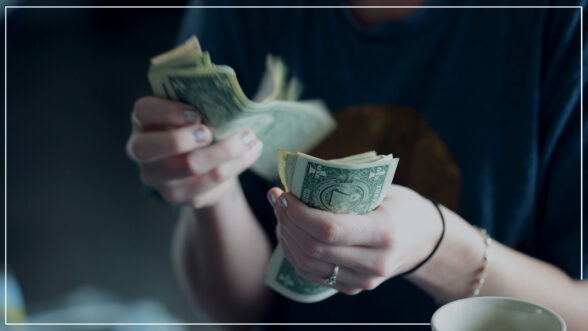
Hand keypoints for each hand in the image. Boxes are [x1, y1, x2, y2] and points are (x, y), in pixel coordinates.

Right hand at [126, 96, 262, 207]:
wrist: (202, 168)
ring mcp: (157, 178)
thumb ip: (198, 103)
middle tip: (210, 132)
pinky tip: (252, 151)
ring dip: (224, 150)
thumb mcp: (191, 114)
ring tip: (249, 137)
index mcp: (143, 122)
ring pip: (188, 166)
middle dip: (183, 139)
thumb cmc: (196, 129)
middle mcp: (142, 152)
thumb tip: (227, 95)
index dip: (167, 111)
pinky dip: (236, 164)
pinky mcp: (179, 196)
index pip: (143, 111)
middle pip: (149, 148)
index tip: (196, 113)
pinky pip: (210, 181)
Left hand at [267, 184, 442, 294]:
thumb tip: (300, 177)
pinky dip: (294, 253)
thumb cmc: (401, 206)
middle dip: (287, 221)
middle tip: (276, 198)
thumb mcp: (383, 189)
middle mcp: (375, 262)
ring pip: (308, 264)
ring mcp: (364, 280)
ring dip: (286, 237)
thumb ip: (346, 187)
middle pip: (314, 248)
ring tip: (280, 214)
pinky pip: (312, 274)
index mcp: (384, 232)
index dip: (298, 213)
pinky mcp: (353, 287)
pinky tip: (289, 232)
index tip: (284, 193)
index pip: (329, 229)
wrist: (425, 241)